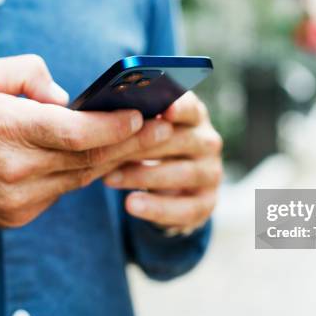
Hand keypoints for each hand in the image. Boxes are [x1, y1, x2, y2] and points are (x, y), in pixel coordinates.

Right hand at [0, 55, 172, 227]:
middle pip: (90, 158)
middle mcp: (18, 168)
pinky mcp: (20, 214)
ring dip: (115, 160)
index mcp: (9, 129)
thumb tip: (67, 98)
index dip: (113, 127)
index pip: (75, 133)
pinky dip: (83, 174)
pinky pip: (63, 192)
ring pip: (82, 178)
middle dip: (133, 144)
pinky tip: (105, 160)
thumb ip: (28, 74)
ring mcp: (21, 197)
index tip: (142, 116)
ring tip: (145, 143)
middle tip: (166, 130)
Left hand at [103, 92, 222, 234]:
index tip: (165, 110)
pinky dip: (157, 208)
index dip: (179, 108)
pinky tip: (131, 204)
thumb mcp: (143, 132)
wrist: (165, 189)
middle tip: (108, 150)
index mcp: (193, 116)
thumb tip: (105, 116)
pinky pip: (185, 208)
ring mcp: (210, 173)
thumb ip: (134, 121)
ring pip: (182, 173)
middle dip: (144, 146)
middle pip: (182, 140)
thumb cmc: (147, 148)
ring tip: (110, 179)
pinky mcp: (206, 203)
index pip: (191, 108)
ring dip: (143, 176)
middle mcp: (207, 142)